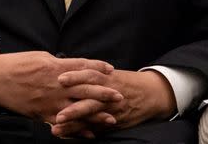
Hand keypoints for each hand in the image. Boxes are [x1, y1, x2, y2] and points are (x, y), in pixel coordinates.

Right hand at [0, 51, 121, 126]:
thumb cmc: (16, 64)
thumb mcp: (39, 57)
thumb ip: (57, 63)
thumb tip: (71, 66)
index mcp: (55, 67)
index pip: (81, 66)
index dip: (97, 67)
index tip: (110, 69)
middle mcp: (55, 85)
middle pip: (85, 89)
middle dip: (104, 93)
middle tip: (120, 96)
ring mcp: (49, 101)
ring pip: (78, 109)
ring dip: (96, 115)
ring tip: (111, 118)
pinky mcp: (42, 114)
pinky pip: (64, 123)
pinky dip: (77, 130)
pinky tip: (89, 134)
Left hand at [50, 69, 175, 138]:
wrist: (151, 93)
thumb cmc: (125, 81)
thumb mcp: (110, 73)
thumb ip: (90, 73)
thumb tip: (63, 71)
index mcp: (107, 78)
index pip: (90, 75)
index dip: (75, 76)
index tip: (59, 78)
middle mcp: (108, 94)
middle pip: (90, 100)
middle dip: (73, 108)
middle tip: (57, 113)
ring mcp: (111, 109)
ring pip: (91, 117)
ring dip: (74, 124)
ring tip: (57, 129)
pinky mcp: (114, 121)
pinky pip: (97, 128)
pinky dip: (83, 132)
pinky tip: (69, 136)